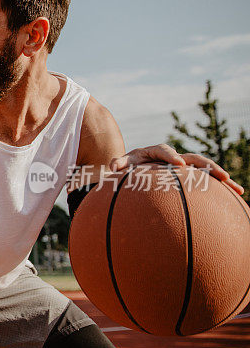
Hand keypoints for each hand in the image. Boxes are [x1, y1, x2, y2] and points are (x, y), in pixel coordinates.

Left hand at [110, 144, 243, 194]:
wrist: (138, 167)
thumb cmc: (129, 166)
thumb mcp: (123, 164)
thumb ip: (118, 164)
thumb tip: (111, 166)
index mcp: (156, 152)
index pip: (164, 150)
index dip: (171, 156)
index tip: (178, 164)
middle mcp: (174, 157)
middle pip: (194, 158)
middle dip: (207, 166)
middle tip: (220, 175)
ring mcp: (185, 167)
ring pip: (206, 170)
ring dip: (221, 178)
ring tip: (236, 187)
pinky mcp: (190, 177)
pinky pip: (208, 182)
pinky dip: (222, 188)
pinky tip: (237, 196)